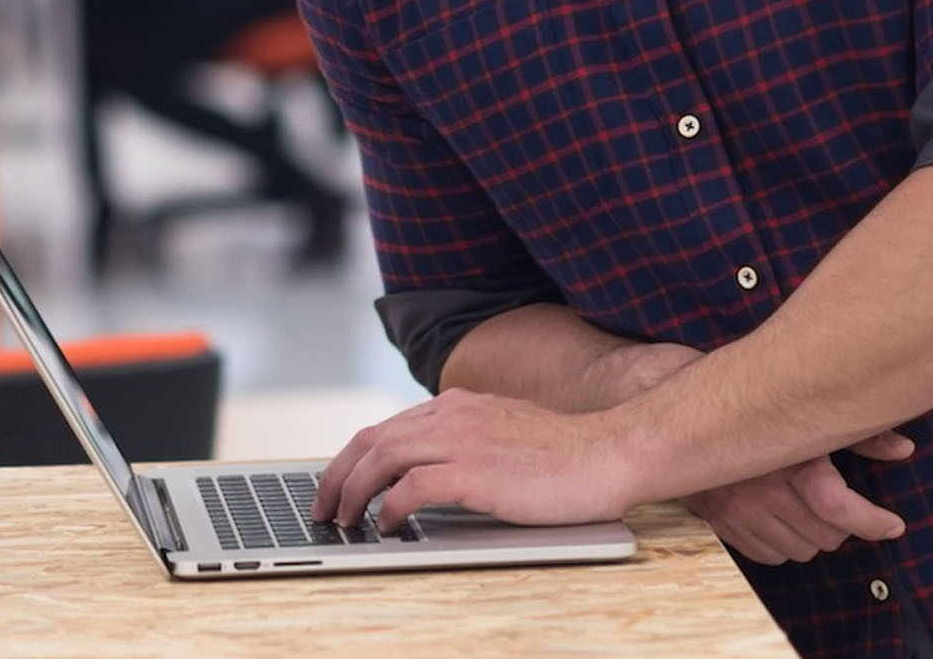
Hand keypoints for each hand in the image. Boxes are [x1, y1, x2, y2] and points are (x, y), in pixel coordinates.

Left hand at [311, 389, 636, 533]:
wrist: (608, 453)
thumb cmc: (564, 453)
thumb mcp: (501, 433)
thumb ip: (465, 441)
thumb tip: (429, 470)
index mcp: (455, 406)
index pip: (385, 428)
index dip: (353, 458)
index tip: (338, 483)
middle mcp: (451, 416)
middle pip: (371, 440)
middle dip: (338, 476)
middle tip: (324, 508)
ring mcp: (462, 441)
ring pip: (383, 459)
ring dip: (355, 493)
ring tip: (346, 520)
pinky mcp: (475, 471)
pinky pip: (413, 487)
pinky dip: (392, 507)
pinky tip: (388, 526)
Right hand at [686, 432, 913, 564]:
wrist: (687, 423)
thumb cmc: (755, 416)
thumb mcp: (808, 418)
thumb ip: (860, 435)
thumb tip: (904, 449)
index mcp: (789, 462)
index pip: (837, 506)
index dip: (873, 522)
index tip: (892, 525)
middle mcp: (764, 491)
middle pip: (826, 537)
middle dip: (839, 527)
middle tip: (836, 507)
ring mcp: (741, 513)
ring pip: (801, 551)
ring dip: (812, 539)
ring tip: (807, 512)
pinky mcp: (725, 526)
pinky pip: (770, 557)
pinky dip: (783, 546)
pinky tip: (782, 522)